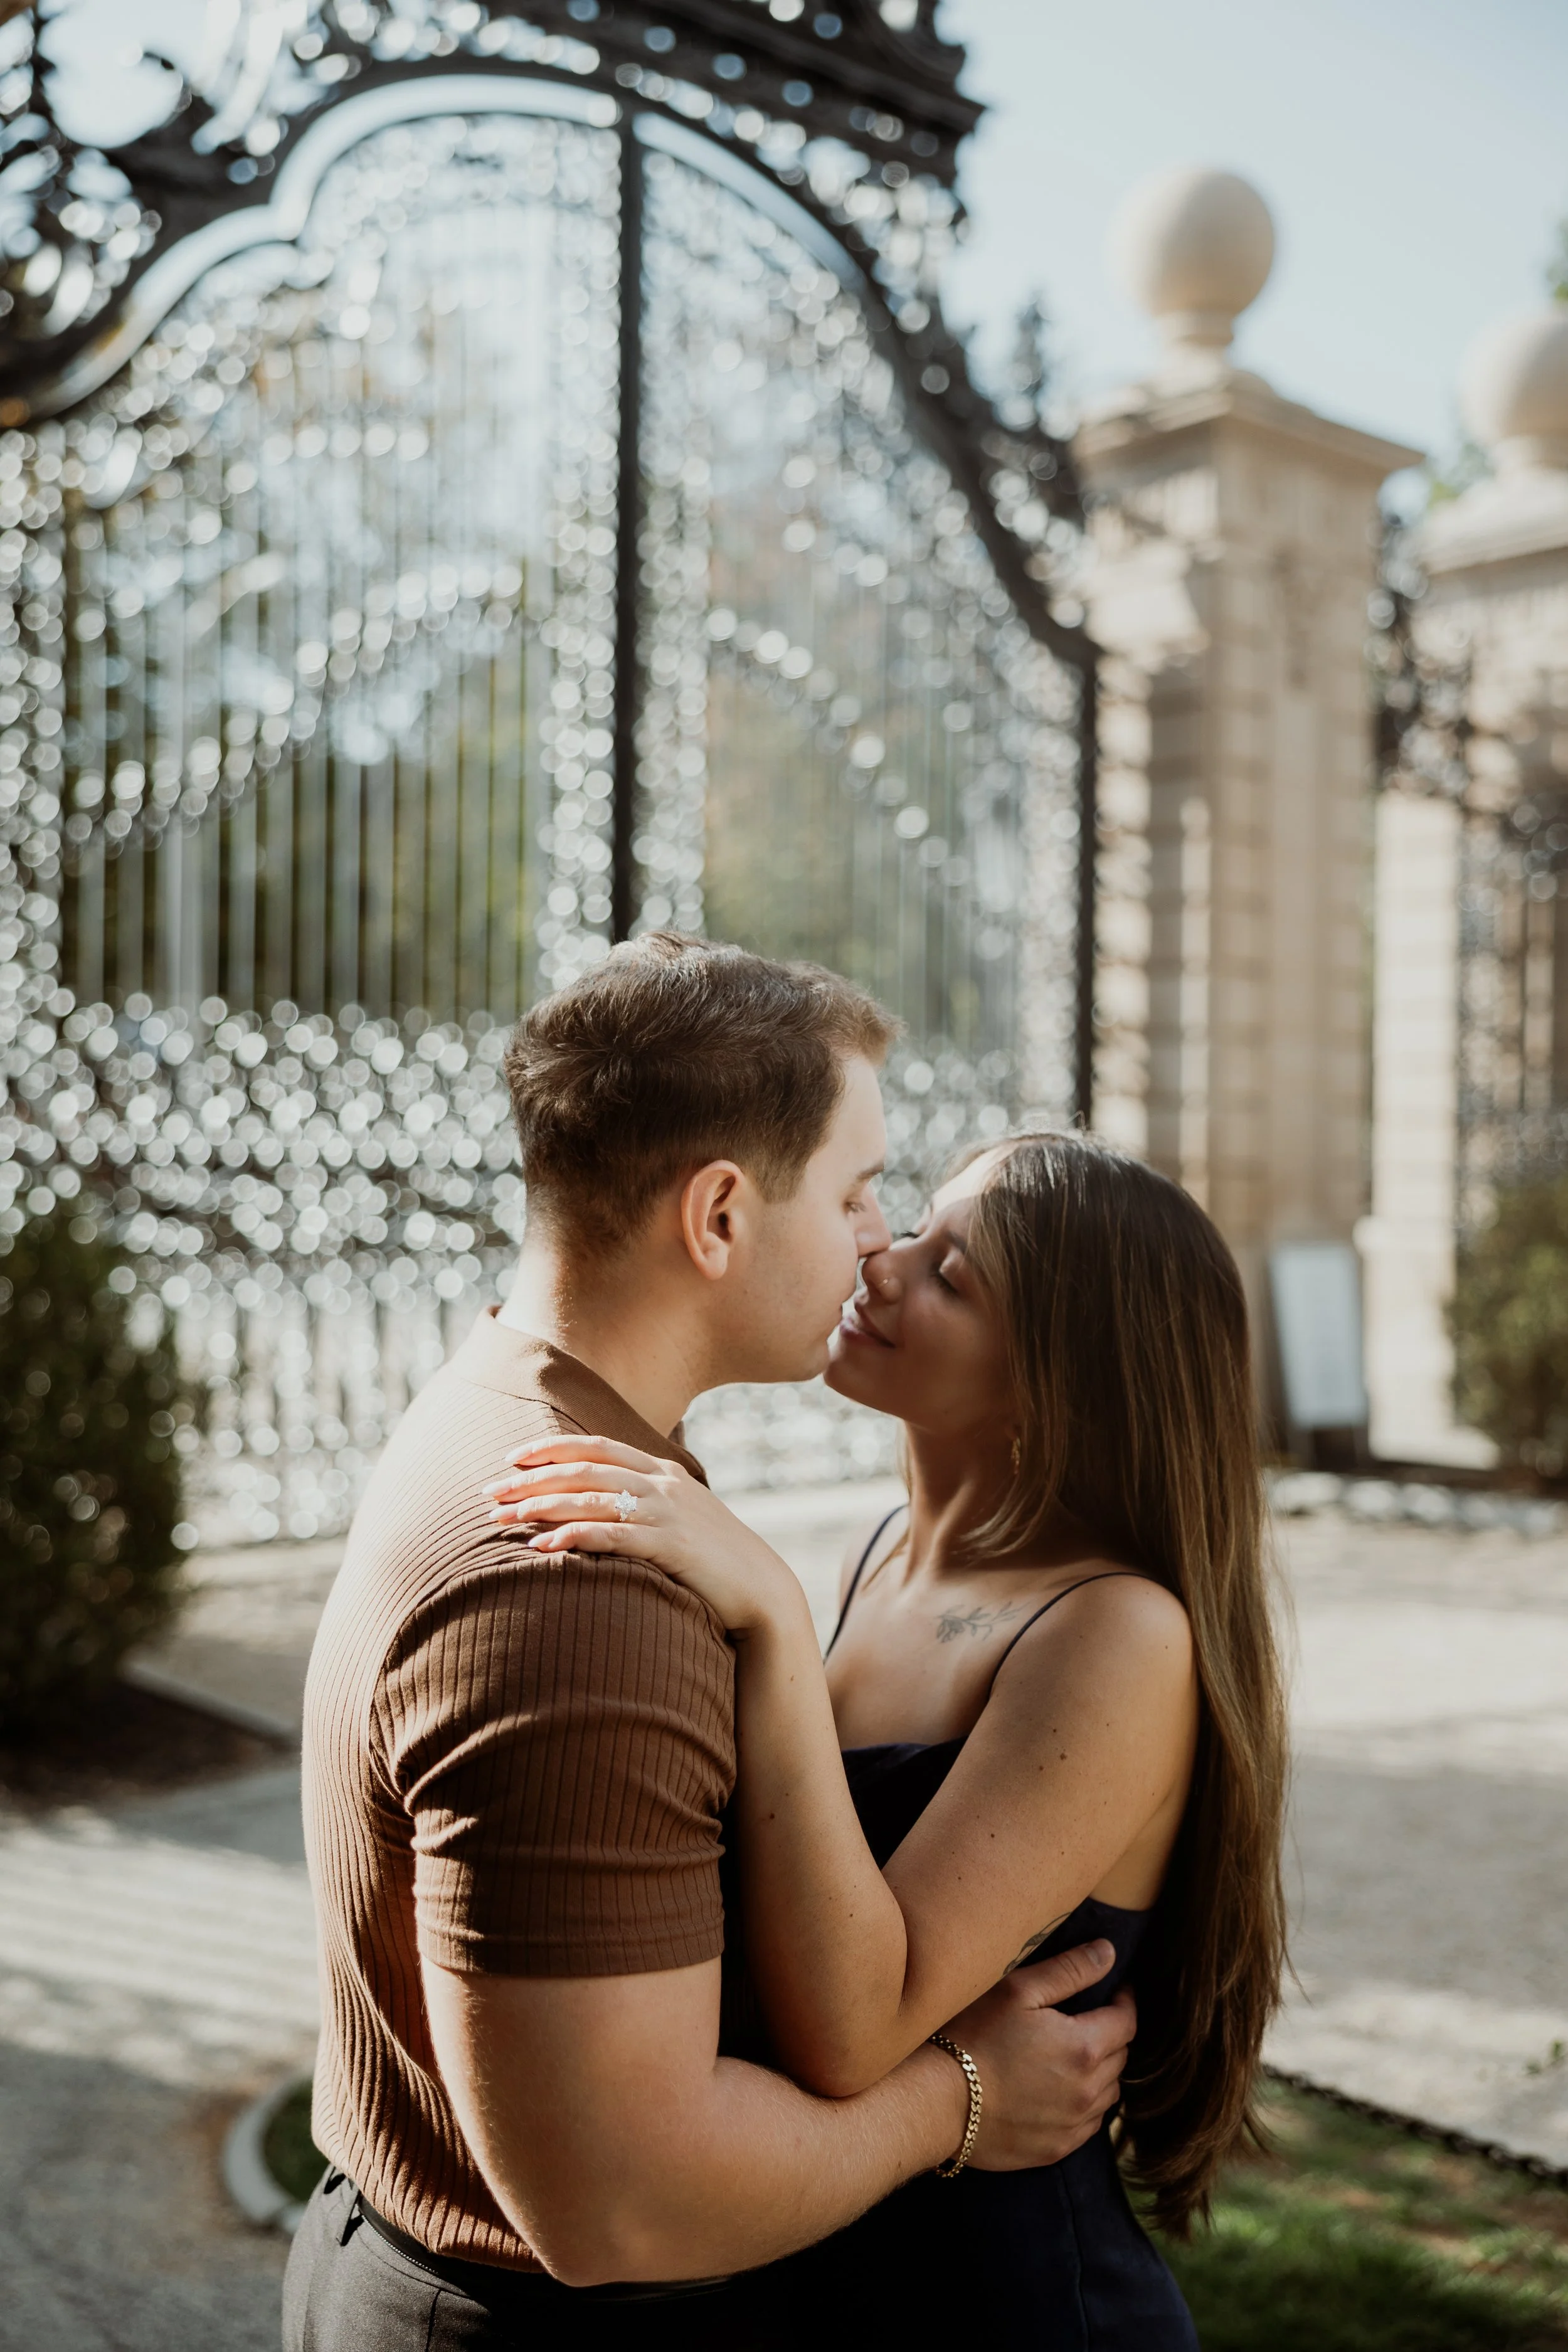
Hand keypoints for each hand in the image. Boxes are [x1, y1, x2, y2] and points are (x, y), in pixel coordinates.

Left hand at [484, 1434, 801, 1636]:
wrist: (762, 1589)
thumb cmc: (715, 1560)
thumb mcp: (683, 1519)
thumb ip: (649, 1504)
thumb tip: (606, 1506)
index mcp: (665, 1472)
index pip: (598, 1447)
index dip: (553, 1448)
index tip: (513, 1457)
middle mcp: (664, 1484)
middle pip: (586, 1470)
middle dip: (533, 1479)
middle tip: (491, 1492)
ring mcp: (668, 1513)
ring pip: (593, 1499)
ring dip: (543, 1506)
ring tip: (505, 1517)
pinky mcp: (671, 1546)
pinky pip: (613, 1536)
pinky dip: (575, 1535)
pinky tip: (544, 1545)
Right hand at [942, 1942, 1133, 2171]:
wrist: (939, 2102)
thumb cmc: (975, 2037)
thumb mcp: (1018, 1991)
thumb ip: (1069, 1970)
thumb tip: (1109, 1953)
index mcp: (1085, 2048)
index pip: (1127, 2021)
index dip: (1123, 2001)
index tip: (1113, 1991)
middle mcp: (1089, 2091)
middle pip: (1121, 2057)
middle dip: (1111, 2034)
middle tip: (1087, 2019)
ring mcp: (1074, 2125)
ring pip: (1109, 2092)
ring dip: (1101, 2071)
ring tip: (1073, 2054)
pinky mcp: (1057, 2149)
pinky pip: (1090, 2124)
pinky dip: (1086, 2104)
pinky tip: (1061, 2091)